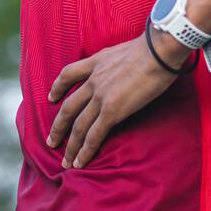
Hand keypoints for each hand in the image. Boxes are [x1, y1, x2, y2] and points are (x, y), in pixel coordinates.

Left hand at [46, 32, 187, 168]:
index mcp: (96, 62)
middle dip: (58, 127)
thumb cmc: (153, 48)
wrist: (159, 51)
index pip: (68, 74)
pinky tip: (80, 162)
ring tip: (65, 161)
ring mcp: (100, 96)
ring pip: (78, 126)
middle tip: (51, 141)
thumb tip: (123, 66)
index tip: (51, 98)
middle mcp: (94, 80)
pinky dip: (85, 151)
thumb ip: (116, 61)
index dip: (58, 87)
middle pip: (68, 107)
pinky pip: (94, 135)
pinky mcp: (112, 110)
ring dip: (70, 146)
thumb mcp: (125, 49)